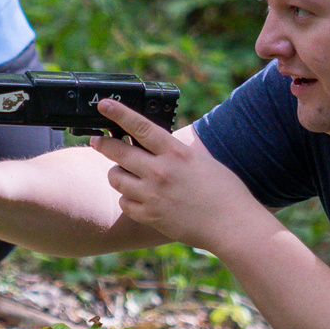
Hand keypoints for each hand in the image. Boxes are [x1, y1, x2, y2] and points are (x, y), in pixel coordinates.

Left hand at [88, 99, 265, 251]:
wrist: (231, 224)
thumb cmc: (224, 190)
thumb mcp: (201, 160)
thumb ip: (175, 152)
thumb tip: (155, 143)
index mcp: (176, 152)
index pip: (140, 127)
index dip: (118, 113)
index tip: (103, 104)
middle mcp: (160, 171)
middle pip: (118, 152)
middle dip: (103, 144)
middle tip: (98, 141)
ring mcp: (153, 195)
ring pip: (116, 178)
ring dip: (117, 173)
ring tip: (124, 173)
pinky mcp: (150, 216)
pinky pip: (124, 203)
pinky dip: (128, 199)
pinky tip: (138, 198)